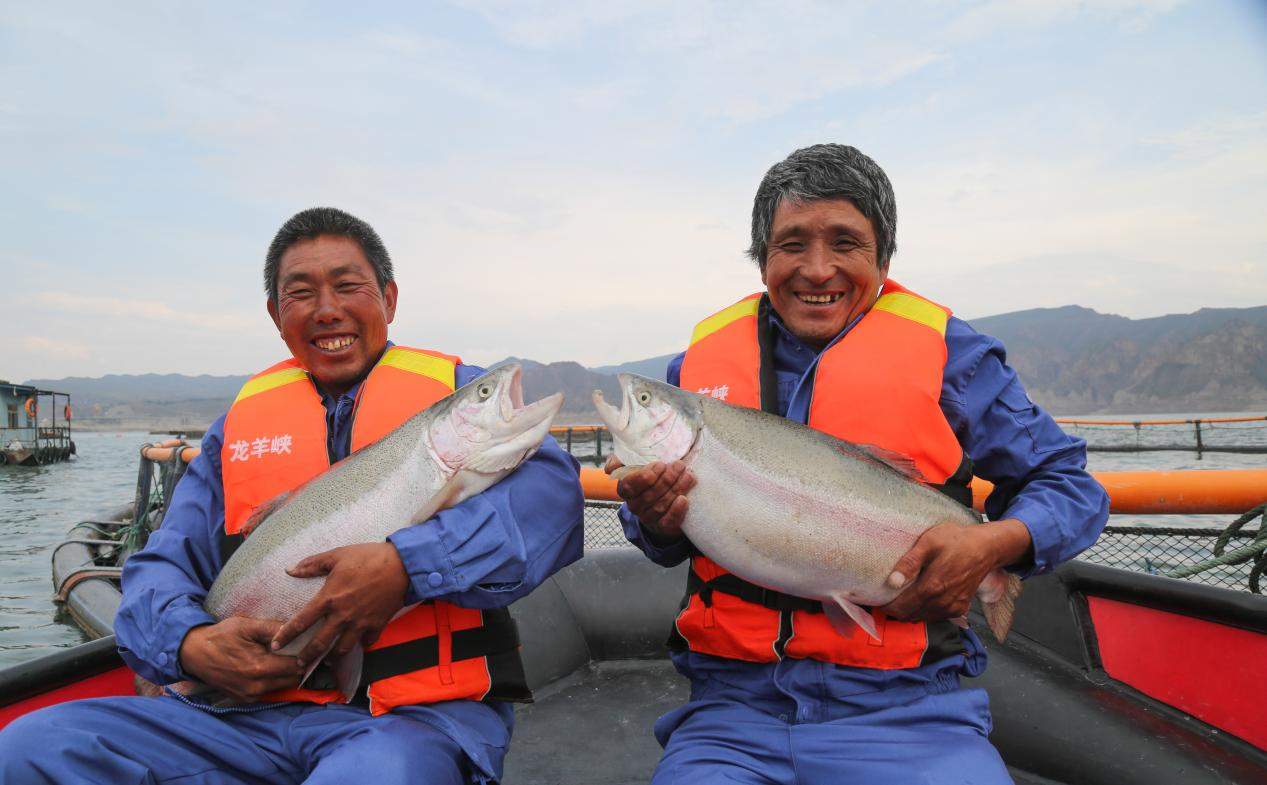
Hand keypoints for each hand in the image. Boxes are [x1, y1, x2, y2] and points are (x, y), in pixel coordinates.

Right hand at [178, 617, 303, 701]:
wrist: (194, 653)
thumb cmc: (222, 636)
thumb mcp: (247, 626)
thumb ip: (273, 629)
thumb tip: (298, 628)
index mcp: (259, 668)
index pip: (297, 667)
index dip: (307, 656)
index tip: (311, 646)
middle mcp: (257, 687)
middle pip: (293, 679)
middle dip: (300, 666)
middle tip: (302, 651)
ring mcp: (250, 696)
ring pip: (282, 687)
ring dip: (288, 675)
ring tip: (288, 658)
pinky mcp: (244, 699)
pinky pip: (269, 692)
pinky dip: (275, 681)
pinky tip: (272, 667)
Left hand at [270, 542, 409, 663]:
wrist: (402, 566)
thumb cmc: (368, 558)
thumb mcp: (337, 555)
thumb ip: (312, 564)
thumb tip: (290, 570)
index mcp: (328, 599)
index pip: (301, 622)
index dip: (286, 635)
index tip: (275, 645)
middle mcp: (341, 616)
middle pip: (319, 644)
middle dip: (306, 657)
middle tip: (299, 664)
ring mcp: (360, 624)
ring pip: (342, 649)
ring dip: (332, 657)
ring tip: (327, 660)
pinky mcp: (377, 626)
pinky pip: (366, 642)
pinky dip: (361, 644)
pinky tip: (358, 642)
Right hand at [606, 455, 695, 545]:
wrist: (658, 504)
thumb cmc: (648, 481)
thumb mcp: (632, 468)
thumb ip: (619, 463)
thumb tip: (609, 468)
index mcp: (625, 490)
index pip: (629, 486)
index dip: (644, 476)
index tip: (660, 465)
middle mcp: (634, 506)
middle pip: (650, 494)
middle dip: (667, 478)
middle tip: (680, 466)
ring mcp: (648, 517)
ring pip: (661, 505)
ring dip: (677, 489)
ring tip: (688, 476)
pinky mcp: (662, 526)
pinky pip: (668, 521)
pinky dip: (676, 510)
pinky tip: (684, 499)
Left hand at [880, 519, 1031, 622]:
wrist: (986, 548)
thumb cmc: (957, 540)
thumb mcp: (929, 542)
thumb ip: (910, 562)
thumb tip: (892, 581)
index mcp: (932, 587)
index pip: (901, 608)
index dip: (886, 606)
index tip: (877, 598)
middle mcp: (942, 602)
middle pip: (909, 616)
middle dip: (895, 610)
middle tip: (886, 597)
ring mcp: (952, 607)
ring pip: (922, 618)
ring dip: (909, 612)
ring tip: (900, 597)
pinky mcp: (960, 608)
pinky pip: (935, 616)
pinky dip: (924, 611)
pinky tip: (919, 598)